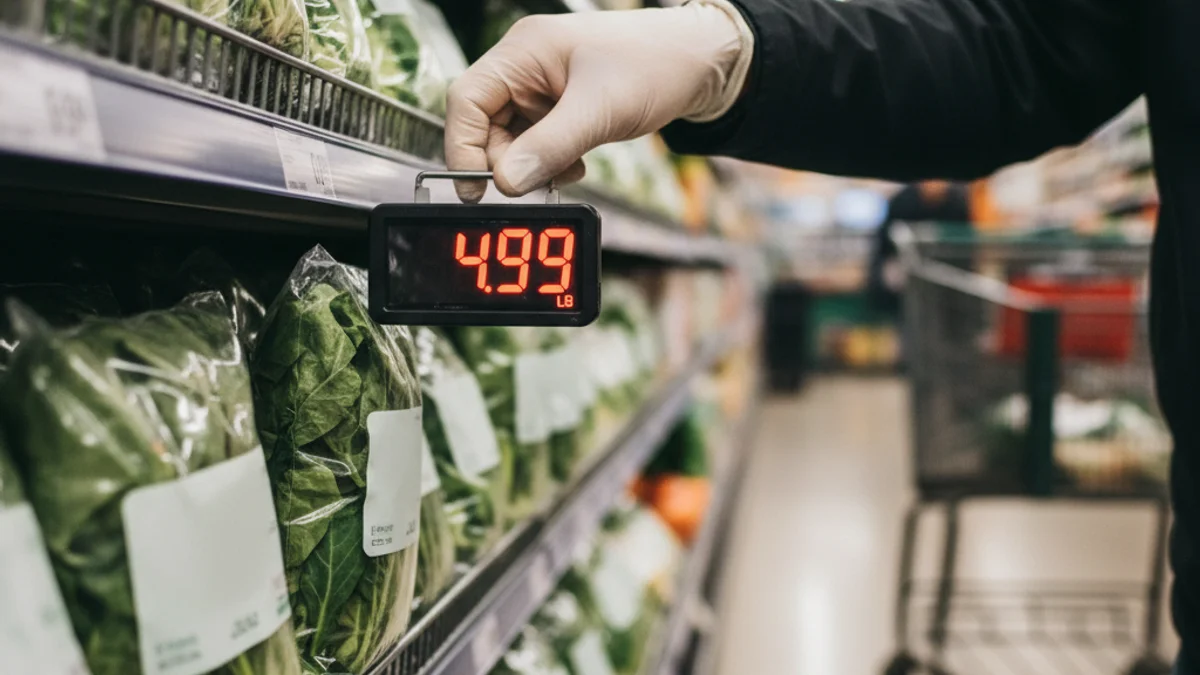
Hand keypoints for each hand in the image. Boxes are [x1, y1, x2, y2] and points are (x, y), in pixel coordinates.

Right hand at [444, 4, 746, 200]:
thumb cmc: (654, 65)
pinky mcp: (558, 108)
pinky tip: (574, 163)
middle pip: (483, 125)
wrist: (700, 63)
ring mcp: (540, 88)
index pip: (467, 101)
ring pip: (510, 139)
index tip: (477, 189)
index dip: (463, 147)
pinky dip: (547, 162)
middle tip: (535, 183)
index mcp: (523, 52)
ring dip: (530, 165)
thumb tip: (507, 183)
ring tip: (567, 169)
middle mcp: (524, 67)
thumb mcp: (599, 110)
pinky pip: (535, 143)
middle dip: (505, 161)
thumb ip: (549, 147)